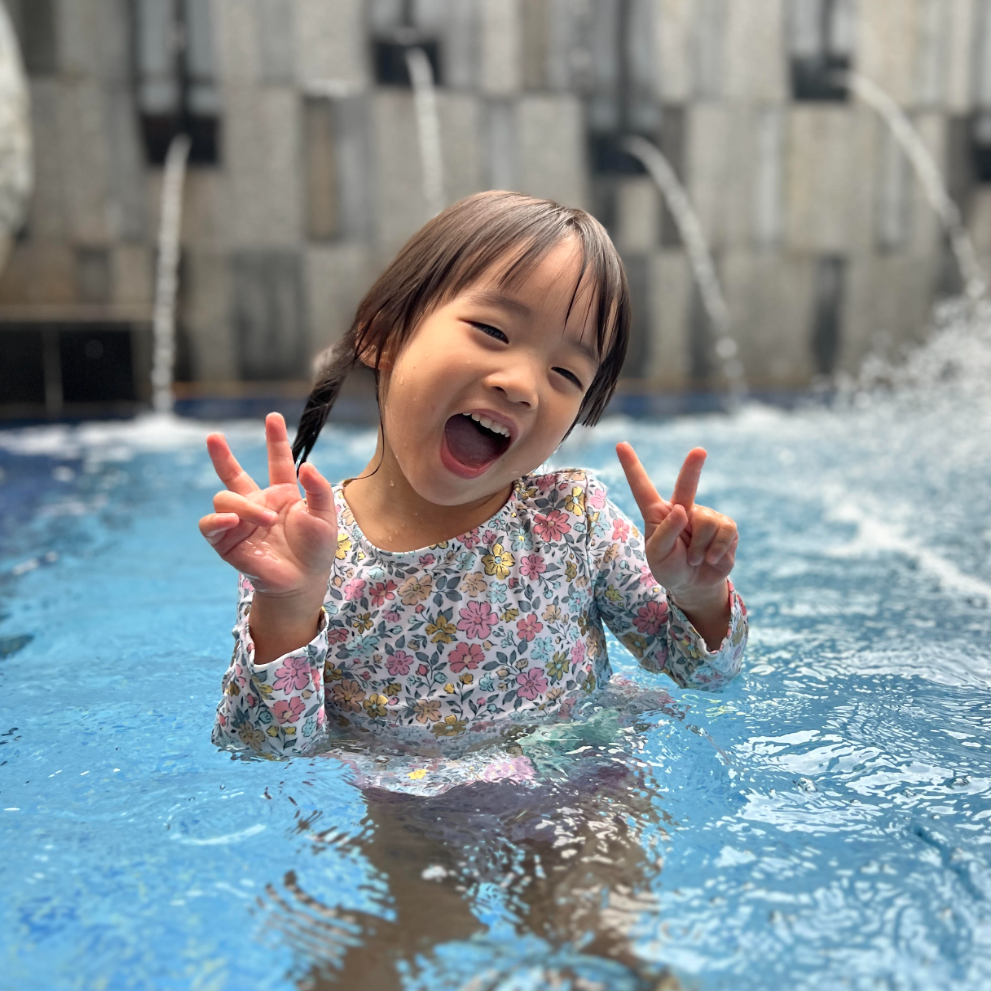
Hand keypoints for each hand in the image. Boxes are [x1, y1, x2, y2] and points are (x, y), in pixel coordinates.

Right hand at [198, 412, 337, 597]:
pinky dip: (218, 520)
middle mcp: (257, 503)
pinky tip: (233, 521)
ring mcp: (240, 521)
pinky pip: (210, 525)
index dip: (275, 439)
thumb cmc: (316, 550)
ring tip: (267, 521)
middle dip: (222, 455)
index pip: (277, 461)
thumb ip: (318, 489)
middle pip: (233, 474)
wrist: (303, 582)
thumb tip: (306, 465)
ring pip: (225, 498)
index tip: (272, 417)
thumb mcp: (325, 516)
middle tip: (214, 436)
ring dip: (246, 507)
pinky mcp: (227, 542)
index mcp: (282, 494)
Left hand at [616, 442, 737, 610]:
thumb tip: (681, 509)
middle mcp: (682, 508)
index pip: (642, 487)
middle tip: (699, 451)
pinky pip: (725, 532)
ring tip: (693, 558)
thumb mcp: (658, 554)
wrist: (695, 585)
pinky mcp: (725, 526)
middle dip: (693, 467)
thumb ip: (666, 532)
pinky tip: (711, 558)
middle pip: (687, 484)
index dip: (631, 466)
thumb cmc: (670, 567)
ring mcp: (705, 515)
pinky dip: (717, 550)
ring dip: (699, 548)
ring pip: (706, 522)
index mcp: (657, 513)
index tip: (620, 445)